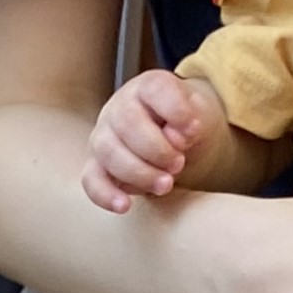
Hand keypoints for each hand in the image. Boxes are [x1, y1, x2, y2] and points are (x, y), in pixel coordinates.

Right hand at [86, 69, 224, 209]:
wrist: (175, 141)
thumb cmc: (186, 126)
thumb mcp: (201, 118)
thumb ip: (193, 123)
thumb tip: (176, 138)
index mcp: (149, 87)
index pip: (155, 89)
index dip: (175, 110)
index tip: (194, 130)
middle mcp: (120, 107)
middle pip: (127, 124)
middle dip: (157, 150)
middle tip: (179, 164)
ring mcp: (103, 136)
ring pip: (109, 153)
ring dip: (139, 173)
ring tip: (166, 185)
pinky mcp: (96, 165)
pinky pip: (91, 179)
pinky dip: (105, 194)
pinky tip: (125, 206)